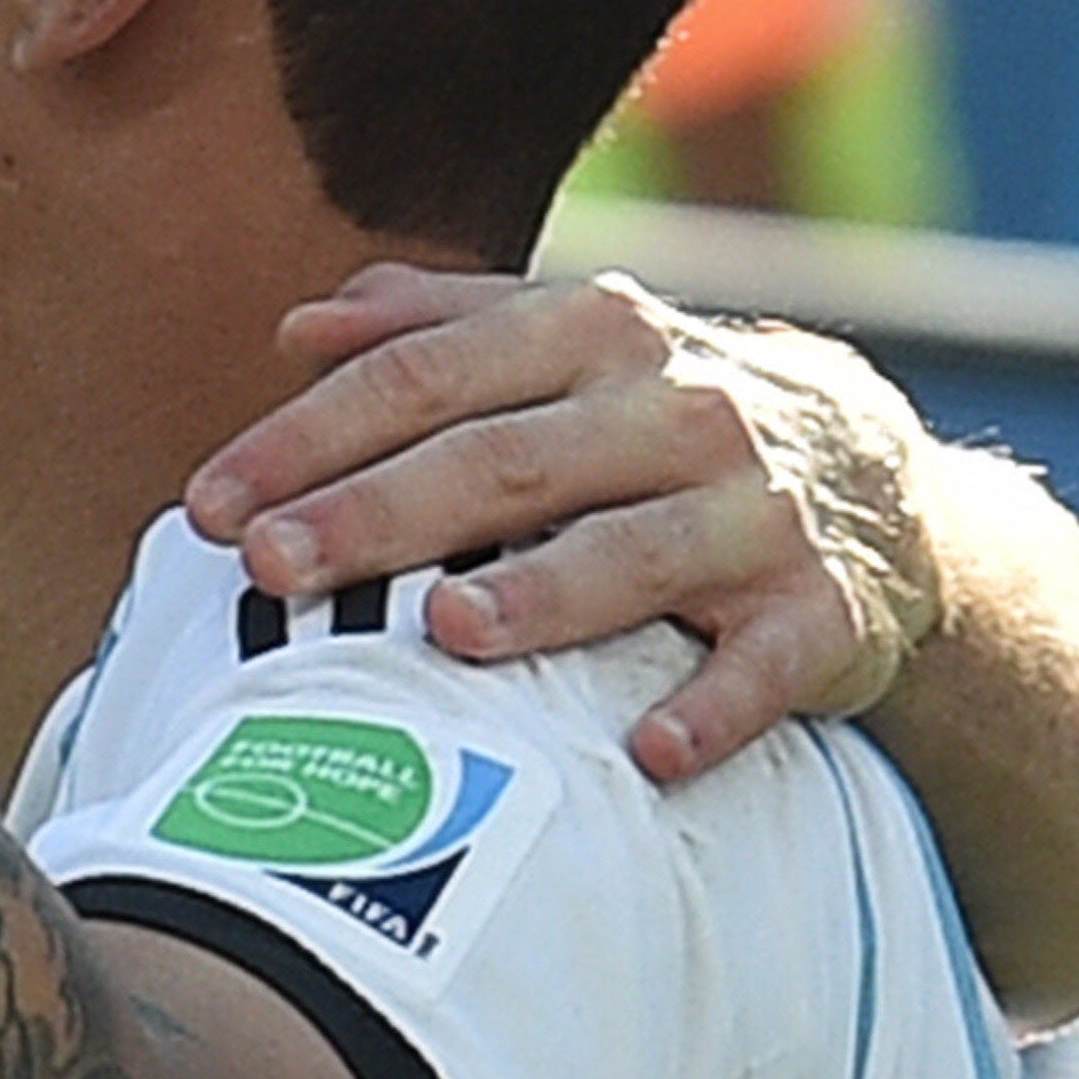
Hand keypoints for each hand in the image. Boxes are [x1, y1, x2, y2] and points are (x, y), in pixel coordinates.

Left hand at [182, 264, 943, 781]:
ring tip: (445, 630)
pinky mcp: (823, 609)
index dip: (307, 438)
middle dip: (377, 513)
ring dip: (542, 595)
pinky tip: (648, 752)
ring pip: (635, 552)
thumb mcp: (554, 342)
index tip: (207, 506)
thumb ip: (428, 326)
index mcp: (587, 331)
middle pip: (502, 461)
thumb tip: (296, 331)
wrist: (872, 476)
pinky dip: (715, 706)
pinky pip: (769, 663)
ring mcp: (756, 509)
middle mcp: (674, 408)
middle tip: (268, 567)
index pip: (421, 378)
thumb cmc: (648, 416)